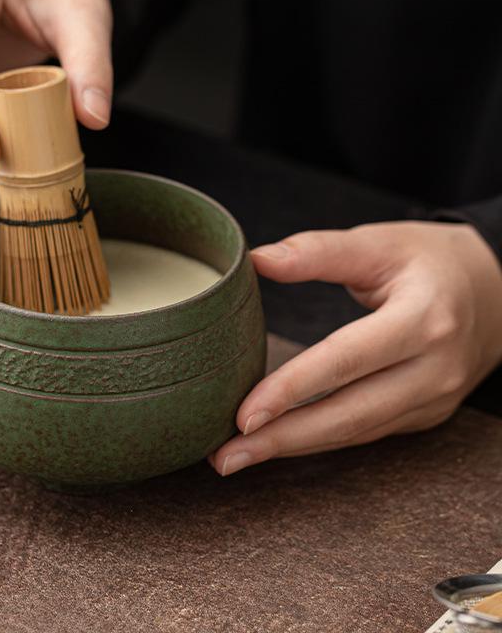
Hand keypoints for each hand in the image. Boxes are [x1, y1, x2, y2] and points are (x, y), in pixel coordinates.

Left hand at [210, 221, 501, 475]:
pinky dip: (320, 440)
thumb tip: (256, 259)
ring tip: (237, 457)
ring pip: (356, 432)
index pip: (347, 360)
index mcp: (423, 318)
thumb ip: (317, 251)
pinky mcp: (425, 413)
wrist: (497, 291)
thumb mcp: (377, 243)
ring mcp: (434, 398)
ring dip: (294, 447)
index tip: (243, 413)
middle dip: (283, 439)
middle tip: (225, 456)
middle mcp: (433, 368)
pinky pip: (366, 432)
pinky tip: (280, 443)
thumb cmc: (428, 261)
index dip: (293, 389)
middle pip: (350, 413)